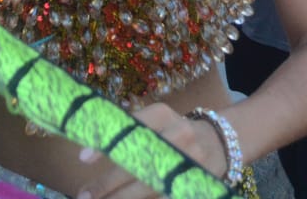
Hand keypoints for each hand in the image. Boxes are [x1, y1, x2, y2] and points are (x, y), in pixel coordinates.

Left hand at [75, 102, 227, 198]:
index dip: (106, 143)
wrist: (223, 141)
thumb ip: (131, 129)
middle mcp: (177, 136)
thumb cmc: (178, 131)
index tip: (82, 158)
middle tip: (84, 194)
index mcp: (163, 115)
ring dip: (121, 197)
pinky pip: (164, 196)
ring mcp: (188, 162)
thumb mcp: (159, 120)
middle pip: (137, 163)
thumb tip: (90, 146)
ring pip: (149, 186)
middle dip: (108, 183)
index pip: (130, 128)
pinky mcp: (194, 183)